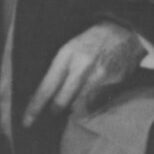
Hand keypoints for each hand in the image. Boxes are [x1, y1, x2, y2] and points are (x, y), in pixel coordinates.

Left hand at [25, 20, 146, 124]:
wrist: (126, 32)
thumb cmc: (93, 40)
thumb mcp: (71, 48)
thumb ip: (59, 69)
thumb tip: (46, 95)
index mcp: (67, 55)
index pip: (46, 88)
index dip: (35, 107)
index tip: (27, 121)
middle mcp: (83, 67)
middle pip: (61, 102)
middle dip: (55, 111)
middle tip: (53, 112)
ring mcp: (100, 77)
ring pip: (79, 105)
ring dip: (74, 107)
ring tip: (75, 100)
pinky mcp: (115, 83)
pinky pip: (98, 102)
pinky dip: (92, 104)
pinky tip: (93, 95)